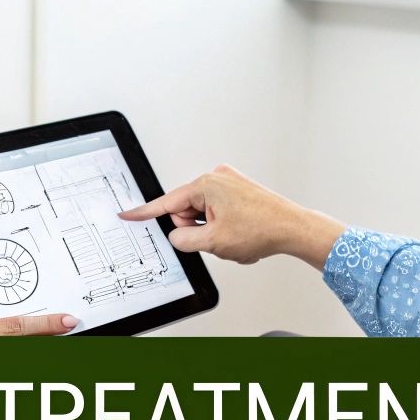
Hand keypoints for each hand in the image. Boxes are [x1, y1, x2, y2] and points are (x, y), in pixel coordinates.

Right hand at [0, 313, 77, 406]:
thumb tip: (17, 330)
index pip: (15, 330)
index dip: (46, 325)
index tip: (67, 322)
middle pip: (22, 358)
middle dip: (45, 352)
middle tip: (64, 344)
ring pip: (12, 381)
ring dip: (29, 375)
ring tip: (42, 367)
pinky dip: (7, 395)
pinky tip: (14, 394)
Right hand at [117, 164, 344, 267]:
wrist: (293, 228)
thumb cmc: (261, 229)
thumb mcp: (213, 242)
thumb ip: (184, 239)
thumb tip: (177, 236)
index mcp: (206, 185)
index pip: (167, 203)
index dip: (145, 212)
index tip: (127, 214)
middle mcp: (217, 178)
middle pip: (186, 211)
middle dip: (196, 229)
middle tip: (217, 238)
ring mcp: (229, 183)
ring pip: (203, 214)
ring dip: (212, 230)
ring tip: (234, 236)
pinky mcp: (238, 191)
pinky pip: (218, 212)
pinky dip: (224, 226)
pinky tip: (240, 233)